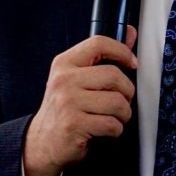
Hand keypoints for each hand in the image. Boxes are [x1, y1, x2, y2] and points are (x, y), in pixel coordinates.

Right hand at [23, 27, 136, 175]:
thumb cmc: (65, 108)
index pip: (98, 43)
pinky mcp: (74, 125)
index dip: (122, 51)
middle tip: (122, 101)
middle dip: (127, 92)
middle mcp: (64, 80)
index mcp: (65, 63)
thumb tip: (130, 33)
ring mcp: (68, 102)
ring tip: (112, 117)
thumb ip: (103, 56)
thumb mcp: (77, 78)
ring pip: (117, 103)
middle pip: (114, 76)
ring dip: (123, 114)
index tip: (132, 63)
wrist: (43, 142)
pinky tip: (104, 130)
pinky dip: (115, 130)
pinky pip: (112, 124)